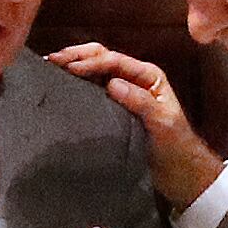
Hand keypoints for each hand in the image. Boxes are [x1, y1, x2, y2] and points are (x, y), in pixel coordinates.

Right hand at [47, 41, 227, 207]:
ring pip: (94, 71)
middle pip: (101, 58)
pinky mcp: (113, 108)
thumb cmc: (175, 144)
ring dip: (74, 66)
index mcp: (147, 75)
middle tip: (52, 60)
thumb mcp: (162, 122)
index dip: (92, 62)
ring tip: (50, 67)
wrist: (178, 171)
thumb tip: (112, 84)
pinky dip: (76, 84)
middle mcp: (133, 79)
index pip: (115, 61)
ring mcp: (122, 92)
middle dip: (77, 56)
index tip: (70, 68)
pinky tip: (60, 84)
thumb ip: (140, 101)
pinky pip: (92, 90)